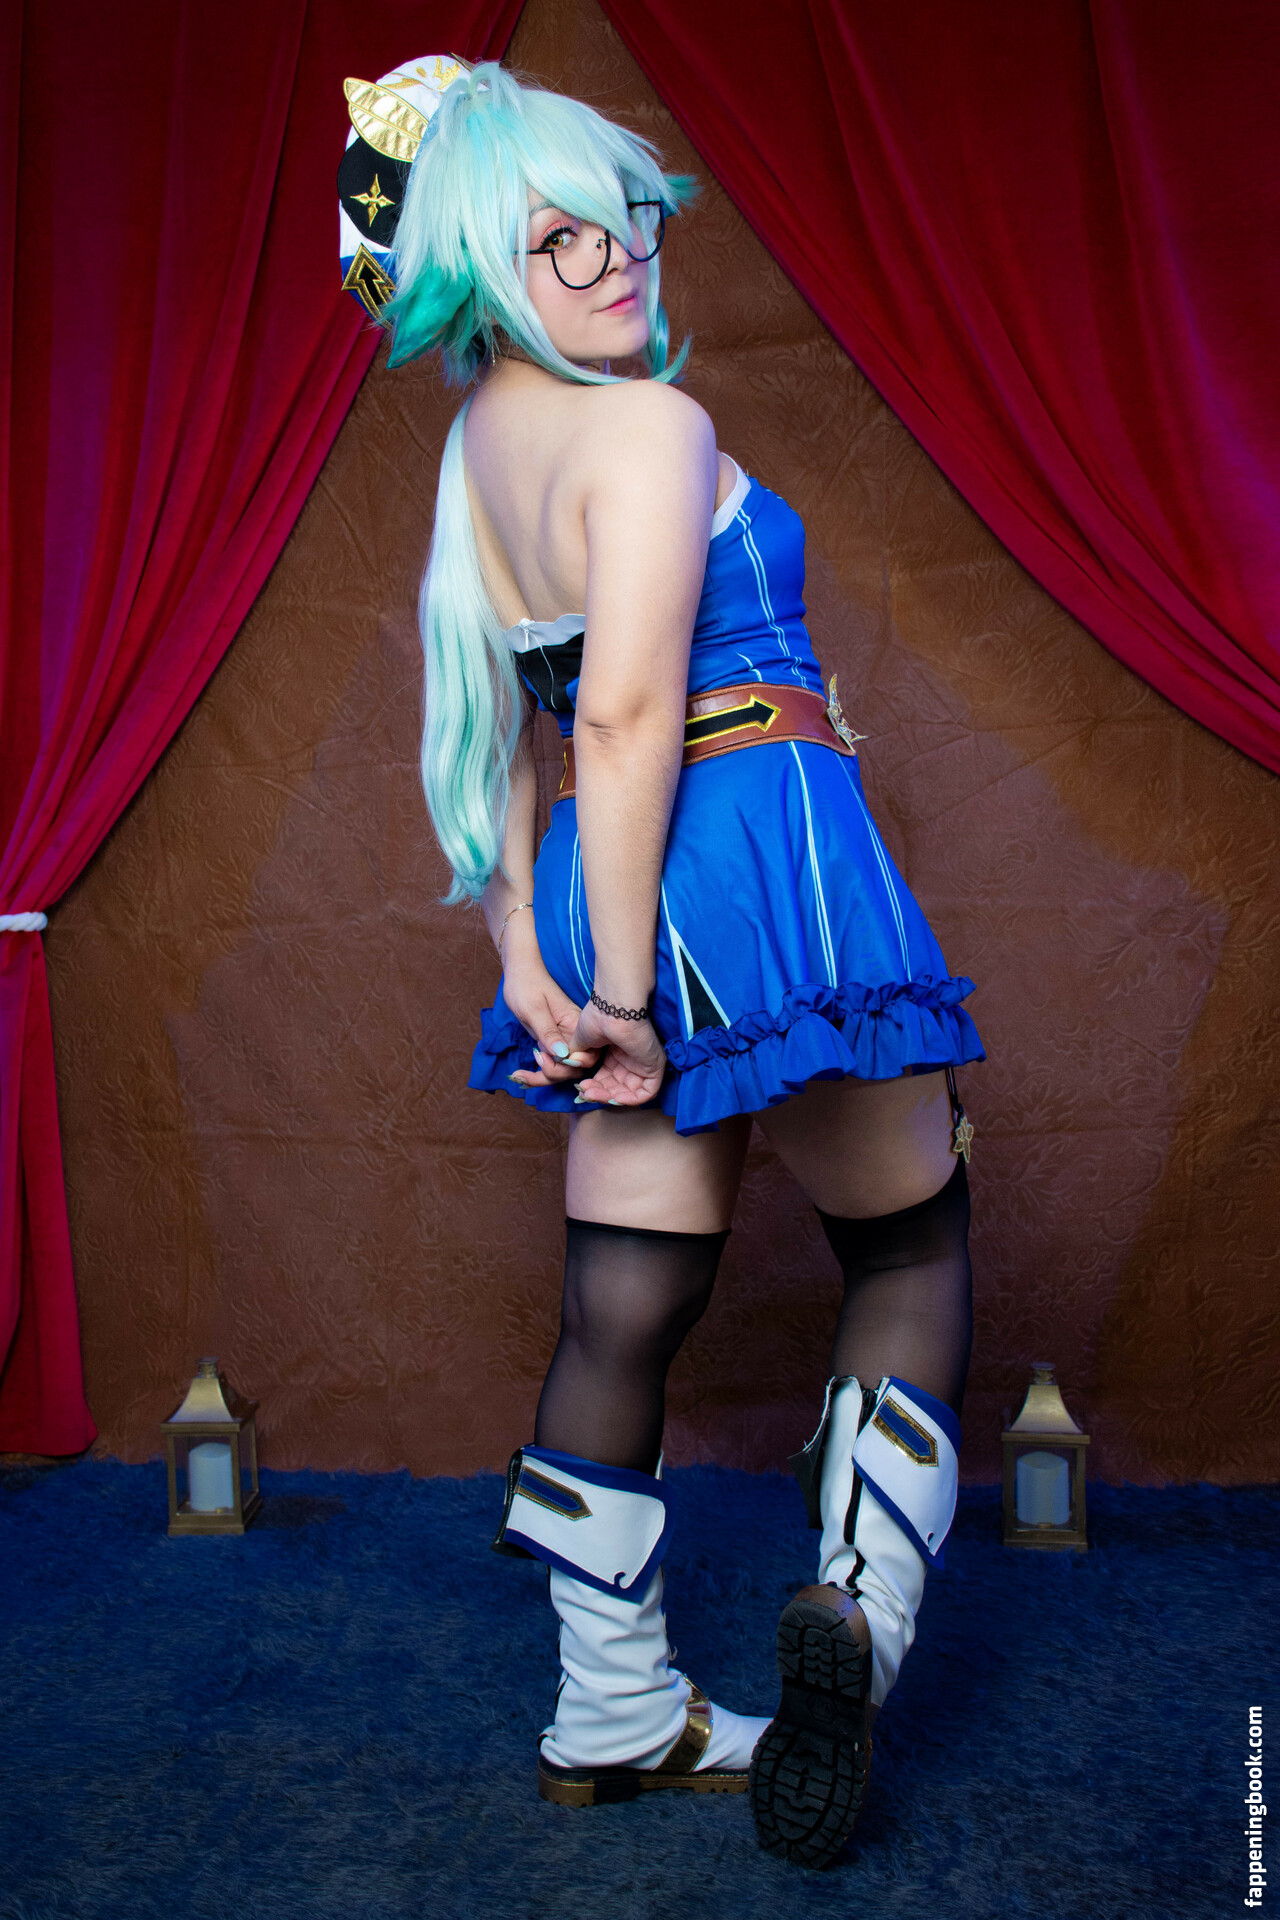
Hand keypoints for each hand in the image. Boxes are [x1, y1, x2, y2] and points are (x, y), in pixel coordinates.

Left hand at [503, 959, 600, 1088]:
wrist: (521, 973)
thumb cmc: (527, 986)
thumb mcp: (534, 1009)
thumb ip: (548, 1032)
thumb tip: (563, 1055)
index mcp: (576, 1024)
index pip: (584, 1057)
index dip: (568, 1066)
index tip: (544, 1057)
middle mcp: (574, 1035)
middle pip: (574, 1068)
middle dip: (553, 1074)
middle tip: (533, 1060)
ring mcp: (564, 1040)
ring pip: (562, 1070)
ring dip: (543, 1077)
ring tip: (520, 1074)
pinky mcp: (554, 1043)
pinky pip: (552, 1064)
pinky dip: (537, 1073)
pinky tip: (521, 1075)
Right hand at [566, 998, 666, 1108]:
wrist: (615, 1009)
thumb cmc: (599, 1016)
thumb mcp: (582, 1040)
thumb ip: (578, 1056)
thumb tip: (572, 1066)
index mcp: (617, 1053)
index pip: (607, 1078)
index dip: (594, 1087)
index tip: (579, 1088)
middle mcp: (631, 1059)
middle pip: (617, 1088)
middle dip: (599, 1093)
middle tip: (584, 1093)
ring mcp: (644, 1064)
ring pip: (629, 1093)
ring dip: (609, 1098)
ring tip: (591, 1094)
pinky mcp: (655, 1068)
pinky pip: (645, 1094)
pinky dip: (629, 1100)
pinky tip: (611, 1098)